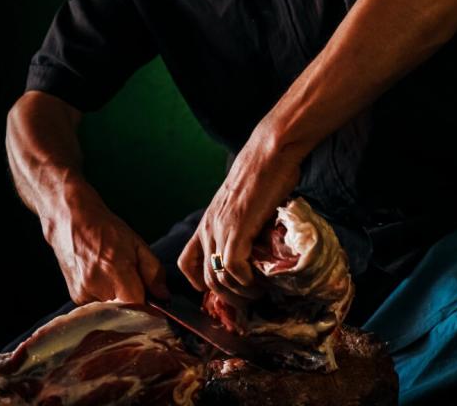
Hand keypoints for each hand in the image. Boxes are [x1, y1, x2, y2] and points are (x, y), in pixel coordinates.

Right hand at [46, 190, 168, 304]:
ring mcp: (84, 295)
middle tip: (136, 284)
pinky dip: (107, 298)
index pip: (138, 306)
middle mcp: (97, 287)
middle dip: (136, 303)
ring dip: (120, 300)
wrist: (73, 223)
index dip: (150, 308)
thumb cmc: (109, 231)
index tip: (154, 302)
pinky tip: (105, 280)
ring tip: (117, 277)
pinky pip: (100, 306)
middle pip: (126, 311)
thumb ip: (153, 273)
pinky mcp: (77, 298)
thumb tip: (164, 296)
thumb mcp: (138, 245)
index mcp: (116, 271)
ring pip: (112, 310)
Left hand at [177, 124, 302, 299]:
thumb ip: (245, 222)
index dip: (199, 283)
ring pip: (218, 279)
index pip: (187, 262)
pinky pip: (234, 269)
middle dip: (225, 298)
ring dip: (239, 294)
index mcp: (208, 223)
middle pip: (205, 279)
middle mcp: (209, 229)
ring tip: (257, 296)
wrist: (269, 153)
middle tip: (246, 304)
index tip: (221, 291)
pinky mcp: (237, 231)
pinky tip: (259, 282)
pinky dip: (246, 282)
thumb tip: (262, 240)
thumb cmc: (264, 172)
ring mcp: (221, 230)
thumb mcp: (245, 203)